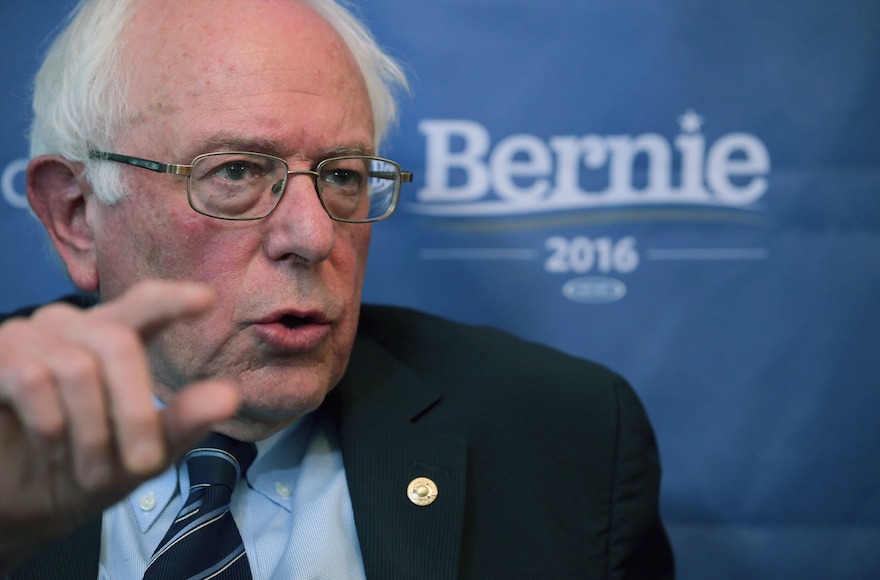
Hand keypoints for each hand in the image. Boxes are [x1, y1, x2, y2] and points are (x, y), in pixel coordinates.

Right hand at [0, 280, 239, 571]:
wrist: (16, 508)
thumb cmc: (82, 471)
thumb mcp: (142, 455)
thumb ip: (183, 422)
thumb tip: (229, 397)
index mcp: (114, 339)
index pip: (146, 304)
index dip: (172, 299)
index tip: (206, 300)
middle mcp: (72, 328)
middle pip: (118, 342)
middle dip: (137, 409)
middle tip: (145, 463)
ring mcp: (27, 338)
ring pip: (77, 368)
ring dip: (90, 432)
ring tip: (90, 472)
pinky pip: (29, 377)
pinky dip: (50, 423)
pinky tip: (50, 445)